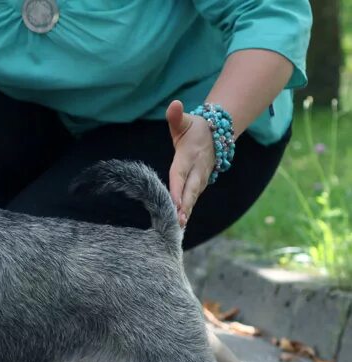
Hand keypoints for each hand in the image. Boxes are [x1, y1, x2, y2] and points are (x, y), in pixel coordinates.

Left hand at [166, 100, 215, 226]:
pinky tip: (180, 226)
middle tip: (178, 222)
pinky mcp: (199, 185)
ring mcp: (200, 179)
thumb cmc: (195, 128)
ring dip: (186, 212)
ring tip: (179, 228)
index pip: (181, 174)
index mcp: (188, 156)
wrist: (217, 133)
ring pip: (192, 197)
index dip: (177, 188)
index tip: (173, 202)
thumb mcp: (185, 121)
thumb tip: (173, 105)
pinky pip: (192, 199)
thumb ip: (176, 116)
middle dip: (184, 206)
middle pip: (189, 190)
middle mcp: (196, 170)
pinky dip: (187, 211)